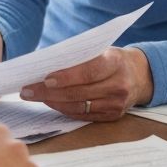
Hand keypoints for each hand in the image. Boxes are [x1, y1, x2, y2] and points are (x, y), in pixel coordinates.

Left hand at [20, 46, 153, 121]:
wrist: (139, 75)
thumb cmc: (111, 59)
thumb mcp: (100, 50)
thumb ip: (79, 57)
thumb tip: (44, 62)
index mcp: (116, 63)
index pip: (89, 71)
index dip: (66, 77)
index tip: (45, 79)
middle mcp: (119, 85)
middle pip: (79, 92)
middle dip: (49, 92)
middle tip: (27, 90)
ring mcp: (117, 104)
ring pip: (79, 106)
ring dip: (53, 102)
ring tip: (34, 97)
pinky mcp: (112, 116)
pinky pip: (83, 115)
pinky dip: (64, 109)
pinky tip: (51, 103)